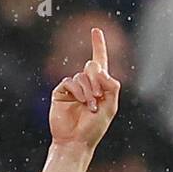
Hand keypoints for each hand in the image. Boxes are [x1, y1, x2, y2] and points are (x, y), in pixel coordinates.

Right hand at [49, 28, 120, 150]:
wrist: (76, 142)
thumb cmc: (94, 128)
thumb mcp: (111, 107)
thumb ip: (112, 86)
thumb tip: (100, 69)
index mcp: (99, 86)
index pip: (100, 62)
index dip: (98, 45)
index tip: (95, 30)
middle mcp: (86, 84)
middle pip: (92, 66)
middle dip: (97, 80)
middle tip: (98, 97)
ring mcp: (73, 88)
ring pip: (82, 76)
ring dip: (89, 91)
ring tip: (89, 107)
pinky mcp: (60, 92)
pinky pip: (70, 82)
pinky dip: (78, 91)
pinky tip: (80, 102)